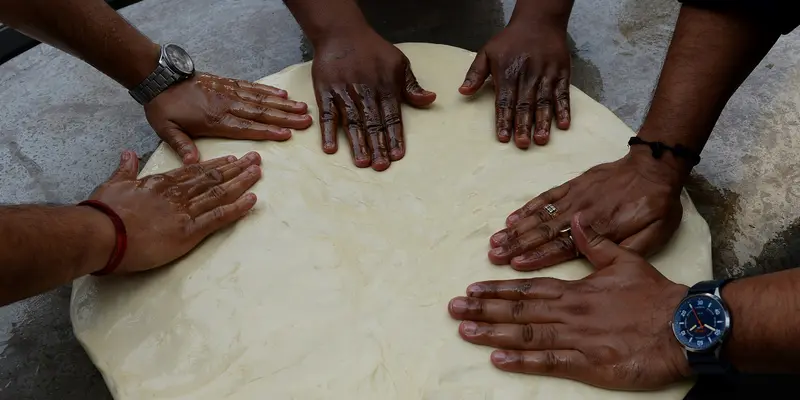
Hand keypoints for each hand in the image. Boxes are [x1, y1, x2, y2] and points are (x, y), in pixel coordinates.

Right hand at [89, 150, 261, 273]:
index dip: (215, 165)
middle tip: (255, 159)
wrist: (101, 233)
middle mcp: (177, 194)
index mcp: (161, 183)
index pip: (194, 171)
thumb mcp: (113, 184)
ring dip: (242, 182)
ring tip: (258, 173)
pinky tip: (252, 200)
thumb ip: (125, 169)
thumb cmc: (103, 212)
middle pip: (213, 177)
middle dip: (236, 168)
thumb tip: (127, 153)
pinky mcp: (188, 232)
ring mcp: (185, 212)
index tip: (231, 159)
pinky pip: (218, 217)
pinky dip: (237, 208)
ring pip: (220, 193)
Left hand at [144, 73, 312, 163]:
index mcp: (215, 120)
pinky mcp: (228, 84)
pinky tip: (282, 92)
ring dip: (283, 103)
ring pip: (260, 99)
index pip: (246, 127)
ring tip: (302, 107)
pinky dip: (268, 90)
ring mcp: (229, 92)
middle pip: (260, 112)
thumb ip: (181, 145)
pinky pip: (251, 87)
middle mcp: (227, 105)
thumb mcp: (166, 130)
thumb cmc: (164, 107)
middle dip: (285, 117)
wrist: (159, 78)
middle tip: (306, 120)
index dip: (267, 131)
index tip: (287, 134)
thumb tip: (193, 163)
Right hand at [312, 30, 435, 170]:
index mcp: (385, 86)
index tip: (397, 156)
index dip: (395, 137)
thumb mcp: (399, 63)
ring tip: (362, 163)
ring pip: (352, 122)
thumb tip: (430, 100)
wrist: (341, 32)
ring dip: (357, 143)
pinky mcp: (325, 91)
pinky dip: (327, 131)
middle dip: (378, 146)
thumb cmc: (373, 49)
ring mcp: (344, 92)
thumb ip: (412, 86)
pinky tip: (330, 148)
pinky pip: (327, 114)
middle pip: (373, 123)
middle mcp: (365, 92)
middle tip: (381, 167)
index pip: (392, 117)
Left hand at [449, 214, 690, 389]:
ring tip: (464, 330)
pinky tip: (498, 359)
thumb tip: (574, 221)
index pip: (528, 287)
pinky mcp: (589, 363)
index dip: (498, 288)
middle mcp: (569, 312)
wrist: (684, 326)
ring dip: (492, 332)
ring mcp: (577, 338)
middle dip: (483, 308)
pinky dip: (522, 360)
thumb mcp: (624, 260)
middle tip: (453, 308)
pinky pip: (549, 361)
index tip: (472, 288)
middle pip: (518, 309)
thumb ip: (594, 244)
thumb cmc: (655, 295)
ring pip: (526, 333)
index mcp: (575, 289)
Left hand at [459, 19, 569, 147]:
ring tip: (542, 140)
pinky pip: (563, 94)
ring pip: (544, 102)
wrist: (539, 22)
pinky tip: (563, 125)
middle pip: (525, 104)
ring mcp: (546, 75)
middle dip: (523, 125)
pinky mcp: (562, 74)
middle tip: (522, 144)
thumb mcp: (487, 51)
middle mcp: (528, 75)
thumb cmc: (510, 40)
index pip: (505, 101)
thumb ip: (475, 73)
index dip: (504, 119)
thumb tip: (463, 92)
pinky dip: (564, 110)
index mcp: (508, 73)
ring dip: (543, 122)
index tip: (503, 137)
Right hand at [488, 153, 682, 270]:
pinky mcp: (572, 185)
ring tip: (495, 240)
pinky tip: (510, 218)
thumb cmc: (656, 206)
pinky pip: (545, 198)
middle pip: (544, 231)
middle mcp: (582, 213)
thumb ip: (625, 250)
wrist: (654, 167)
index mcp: (601, 229)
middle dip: (517, 244)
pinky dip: (527, 208)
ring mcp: (574, 197)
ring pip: (540, 215)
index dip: (538, 256)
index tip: (515, 263)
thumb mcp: (654, 235)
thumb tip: (597, 262)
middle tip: (493, 255)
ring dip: (516, 229)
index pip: (563, 246)